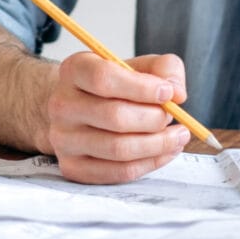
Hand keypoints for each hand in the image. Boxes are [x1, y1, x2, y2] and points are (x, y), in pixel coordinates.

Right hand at [41, 51, 192, 184]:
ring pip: (118, 149)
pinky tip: (164, 152)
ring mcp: (64, 139)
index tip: (168, 93)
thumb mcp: (138, 66)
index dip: (141, 88)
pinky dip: (150, 164)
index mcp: (74, 70)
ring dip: (157, 144)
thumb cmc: (114, 87)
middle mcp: (62, 105)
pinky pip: (119, 172)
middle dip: (154, 119)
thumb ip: (164, 69)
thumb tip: (177, 94)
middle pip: (114, 116)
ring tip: (177, 136)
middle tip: (174, 117)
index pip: (103, 78)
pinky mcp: (72, 167)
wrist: (79, 111)